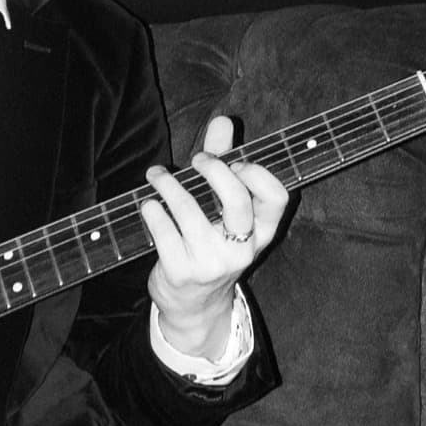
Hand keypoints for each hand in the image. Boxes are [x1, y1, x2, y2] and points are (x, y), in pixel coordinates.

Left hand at [142, 115, 288, 363]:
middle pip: (236, 200)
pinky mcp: (182, 273)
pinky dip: (152, 211)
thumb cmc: (209, 243)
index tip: (236, 161)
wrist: (193, 305)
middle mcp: (242, 249)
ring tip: (156, 175)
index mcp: (262, 232)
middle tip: (196, 160)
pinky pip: (163, 232)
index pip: (277, 197)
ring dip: (168, 184)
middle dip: (213, 169)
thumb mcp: (223, 210)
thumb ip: (225, 162)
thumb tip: (223, 121)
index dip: (257, 173)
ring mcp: (212, 263)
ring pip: (189, 211)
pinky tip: (148, 204)